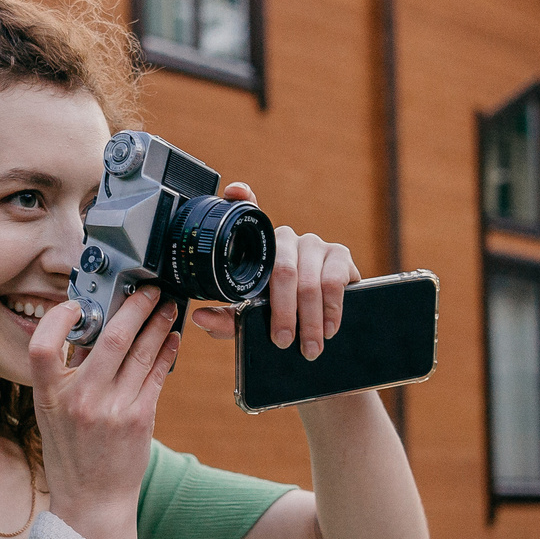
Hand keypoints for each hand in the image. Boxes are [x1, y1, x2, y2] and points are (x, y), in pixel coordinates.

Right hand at [24, 281, 182, 538]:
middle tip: (148, 289)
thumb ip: (66, 377)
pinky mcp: (140, 419)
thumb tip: (90, 331)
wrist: (92, 501)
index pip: (43, 346)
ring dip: (158, 323)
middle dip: (135, 306)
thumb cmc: (71, 454)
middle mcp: (80, 400)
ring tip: (167, 307)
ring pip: (142, 352)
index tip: (76, 303)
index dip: (58, 318)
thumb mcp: (52, 415)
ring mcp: (112, 409)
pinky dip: (166, 351)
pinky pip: (157, 374)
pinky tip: (171, 338)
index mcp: (49, 397)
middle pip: (112, 338)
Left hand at [189, 181, 359, 359]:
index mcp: (259, 248)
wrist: (322, 324)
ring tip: (307, 346)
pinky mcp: (340, 254)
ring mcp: (313, 244)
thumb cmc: (281, 314)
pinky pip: (334, 280)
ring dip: (308, 320)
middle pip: (282, 271)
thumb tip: (200, 318)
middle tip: (282, 340)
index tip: (234, 192)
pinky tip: (327, 327)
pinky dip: (331, 309)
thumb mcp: (251, 319)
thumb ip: (226, 320)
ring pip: (308, 282)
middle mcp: (286, 239)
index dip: (242, 198)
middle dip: (283, 312)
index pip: (250, 214)